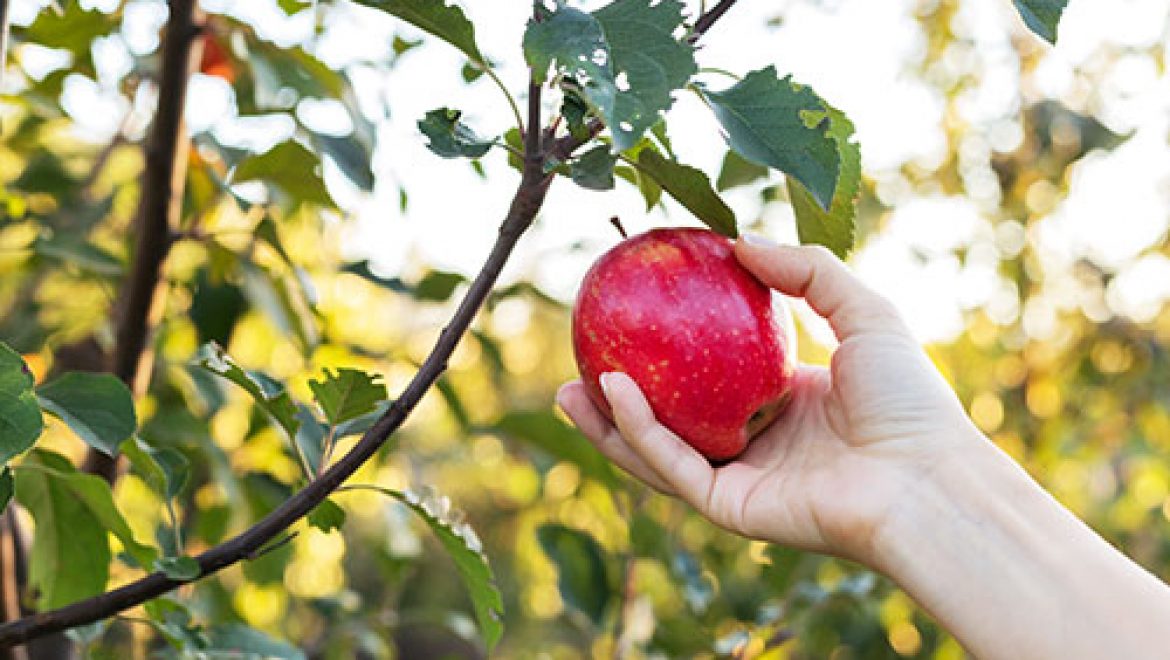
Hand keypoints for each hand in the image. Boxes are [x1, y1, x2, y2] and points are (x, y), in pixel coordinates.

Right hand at [557, 237, 980, 565]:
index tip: (634, 321)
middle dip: (620, 399)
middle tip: (580, 361)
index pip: (713, 381)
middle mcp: (758, 444)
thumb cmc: (908, 398)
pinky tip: (614, 392)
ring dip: (609, 423)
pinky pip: (673, 466)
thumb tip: (739, 237)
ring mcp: (741, 479)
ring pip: (657, 452)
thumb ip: (806, 270)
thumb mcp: (862, 311)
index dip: (672, 355)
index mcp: (786, 405)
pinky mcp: (731, 508)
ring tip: (567, 387)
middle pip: (672, 420)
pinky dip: (638, 433)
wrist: (928, 477)